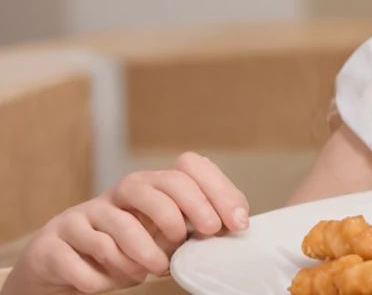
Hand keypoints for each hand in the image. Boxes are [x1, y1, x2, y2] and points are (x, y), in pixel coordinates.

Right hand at [3, 153, 248, 294]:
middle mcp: (120, 193)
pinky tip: (113, 281)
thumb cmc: (127, 248)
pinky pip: (87, 254)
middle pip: (152, 185)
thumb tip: (238, 225)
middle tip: (187, 242)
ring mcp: (85, 213)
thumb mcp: (165, 235)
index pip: (187, 168)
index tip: (233, 224)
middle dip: (178, 214)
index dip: (215, 190)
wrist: (61, 265)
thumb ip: (196, 226)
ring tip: (152, 271)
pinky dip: (105, 274)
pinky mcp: (56, 239)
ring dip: (142, 254)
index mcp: (153, 185)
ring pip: (119, 225)